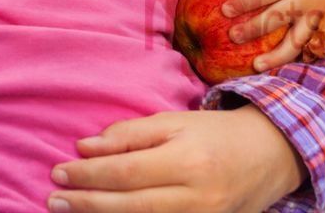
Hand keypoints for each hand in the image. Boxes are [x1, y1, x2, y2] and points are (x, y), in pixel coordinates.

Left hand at [47, 106, 305, 212]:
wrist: (270, 156)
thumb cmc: (213, 134)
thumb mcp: (173, 121)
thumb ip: (129, 134)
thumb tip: (84, 146)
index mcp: (188, 162)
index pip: (127, 172)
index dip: (89, 175)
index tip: (58, 172)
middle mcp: (198, 198)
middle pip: (132, 206)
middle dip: (88, 204)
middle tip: (54, 199)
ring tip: (70, 211)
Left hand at [218, 0, 324, 70]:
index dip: (244, 2)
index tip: (224, 11)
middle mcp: (303, 0)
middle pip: (278, 17)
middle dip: (255, 28)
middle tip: (232, 37)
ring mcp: (315, 20)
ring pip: (297, 40)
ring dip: (277, 55)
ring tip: (256, 65)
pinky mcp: (323, 34)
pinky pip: (306, 50)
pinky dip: (291, 60)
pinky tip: (274, 70)